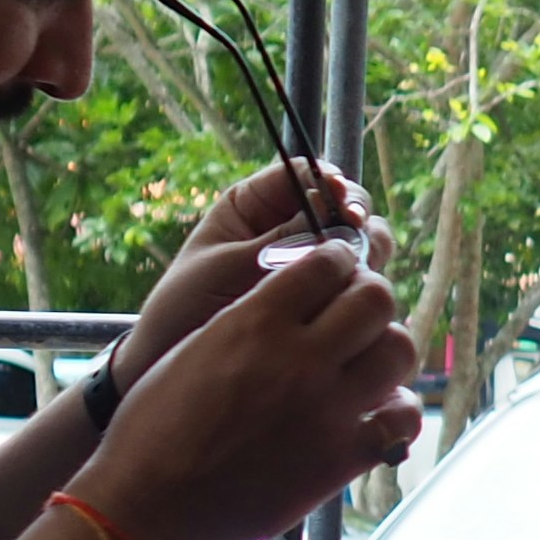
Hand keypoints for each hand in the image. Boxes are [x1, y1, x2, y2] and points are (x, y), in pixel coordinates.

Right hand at [70, 247, 423, 539]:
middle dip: (370, 298)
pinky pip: (403, 417)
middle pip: (376, 298)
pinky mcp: (342, 458)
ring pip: (399, 350)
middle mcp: (299, 359)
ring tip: (366, 362)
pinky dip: (398, 411)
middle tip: (357, 316)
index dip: (336, 262)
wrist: (150, 507)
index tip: (335, 274)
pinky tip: (376, 413)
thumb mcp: (195, 350)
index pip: (326, 263)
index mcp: (254, 323)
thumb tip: (293, 305)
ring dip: (387, 349)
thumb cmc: (154, 429)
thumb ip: (250, 321)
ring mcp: (327, 409)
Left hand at [121, 161, 386, 382]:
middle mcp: (291, 230)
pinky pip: (358, 285)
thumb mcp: (230, 265)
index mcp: (257, 205)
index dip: (333, 183)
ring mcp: (314, 267)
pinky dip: (365, 288)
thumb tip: (338, 212)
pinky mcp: (327, 302)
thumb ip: (284, 239)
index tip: (343, 202)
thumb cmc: (187, 307)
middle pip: (346, 207)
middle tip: (357, 237)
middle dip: (358, 219)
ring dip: (367, 254)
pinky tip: (358, 300)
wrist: (172, 363)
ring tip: (357, 275)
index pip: (307, 175)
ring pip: (361, 245)